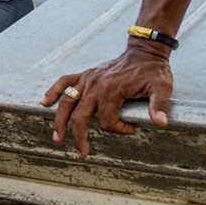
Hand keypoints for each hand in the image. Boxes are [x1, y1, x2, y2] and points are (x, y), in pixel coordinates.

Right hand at [39, 40, 173, 156]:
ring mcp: (88, 79)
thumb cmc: (153, 71)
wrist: (145, 51)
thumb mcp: (161, 87)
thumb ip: (159, 106)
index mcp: (111, 91)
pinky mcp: (85, 74)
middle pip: (80, 116)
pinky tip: (44, 102)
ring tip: (57, 137)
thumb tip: (161, 123)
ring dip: (60, 121)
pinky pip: (64, 81)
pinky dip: (53, 91)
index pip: (107, 121)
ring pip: (67, 103)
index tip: (132, 128)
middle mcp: (95, 85)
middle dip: (79, 137)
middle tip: (82, 153)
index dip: (119, 130)